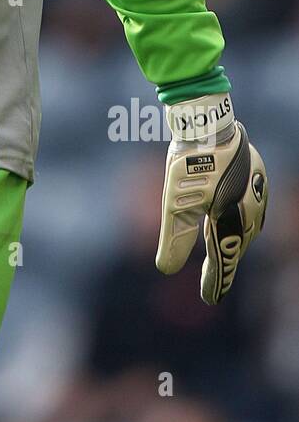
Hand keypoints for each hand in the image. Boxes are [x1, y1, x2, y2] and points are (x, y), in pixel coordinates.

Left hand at [155, 95, 267, 304]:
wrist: (208, 122)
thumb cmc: (190, 162)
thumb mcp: (175, 203)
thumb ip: (174, 238)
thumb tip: (165, 270)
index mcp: (233, 220)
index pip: (223, 259)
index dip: (216, 280)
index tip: (210, 298)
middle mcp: (250, 211)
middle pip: (236, 246)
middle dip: (225, 264)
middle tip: (213, 284)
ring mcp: (256, 194)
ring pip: (245, 228)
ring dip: (232, 243)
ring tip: (220, 258)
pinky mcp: (255, 179)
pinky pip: (248, 210)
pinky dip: (237, 222)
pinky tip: (228, 222)